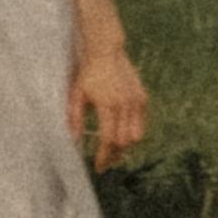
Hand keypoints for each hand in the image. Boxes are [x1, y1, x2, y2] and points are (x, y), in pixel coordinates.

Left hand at [70, 44, 150, 168]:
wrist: (107, 51)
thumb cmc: (89, 73)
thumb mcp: (77, 94)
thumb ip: (75, 118)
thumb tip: (74, 139)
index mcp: (108, 104)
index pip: (108, 140)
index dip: (103, 156)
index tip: (98, 167)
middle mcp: (125, 104)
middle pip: (123, 142)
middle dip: (114, 156)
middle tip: (105, 164)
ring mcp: (136, 101)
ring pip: (135, 136)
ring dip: (125, 148)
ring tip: (115, 153)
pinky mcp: (142, 98)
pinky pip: (140, 123)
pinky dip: (133, 133)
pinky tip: (123, 136)